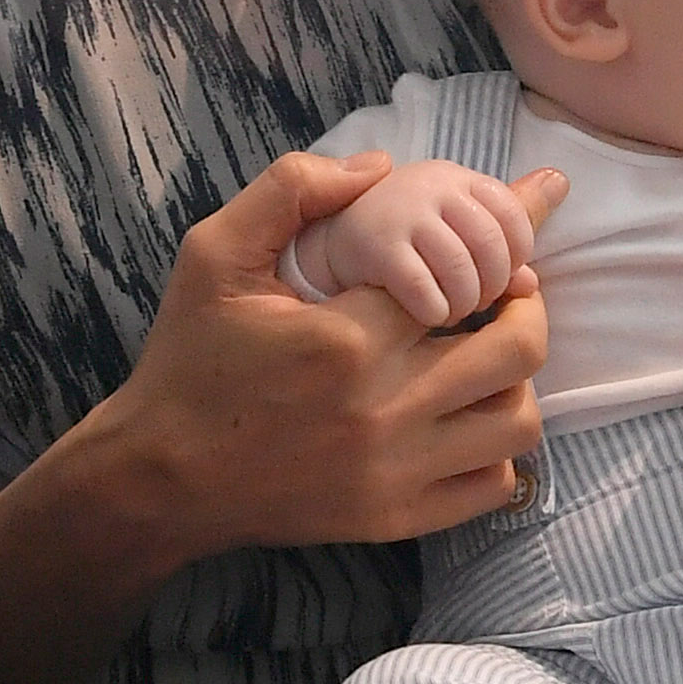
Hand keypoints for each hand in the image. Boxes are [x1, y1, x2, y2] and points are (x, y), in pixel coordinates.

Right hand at [105, 152, 570, 554]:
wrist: (159, 476)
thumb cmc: (189, 359)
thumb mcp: (214, 253)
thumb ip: (291, 190)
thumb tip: (380, 165)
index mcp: (348, 338)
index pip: (467, 273)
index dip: (503, 243)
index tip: (520, 224)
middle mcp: (384, 409)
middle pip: (517, 349)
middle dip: (523, 307)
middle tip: (504, 292)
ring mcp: (395, 472)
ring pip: (518, 422)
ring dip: (516, 380)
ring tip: (486, 357)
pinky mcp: (395, 518)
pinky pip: (493, 486)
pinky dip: (498, 450)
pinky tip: (466, 419)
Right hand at [307, 156, 552, 327]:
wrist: (319, 250)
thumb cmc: (400, 238)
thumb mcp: (448, 218)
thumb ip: (499, 215)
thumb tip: (559, 185)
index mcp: (453, 176)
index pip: (514, 214)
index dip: (516, 255)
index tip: (500, 277)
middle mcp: (429, 187)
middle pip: (493, 246)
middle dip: (493, 286)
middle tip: (474, 304)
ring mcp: (402, 216)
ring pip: (465, 274)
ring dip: (465, 305)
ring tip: (449, 313)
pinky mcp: (374, 259)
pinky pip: (428, 295)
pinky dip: (436, 313)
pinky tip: (425, 319)